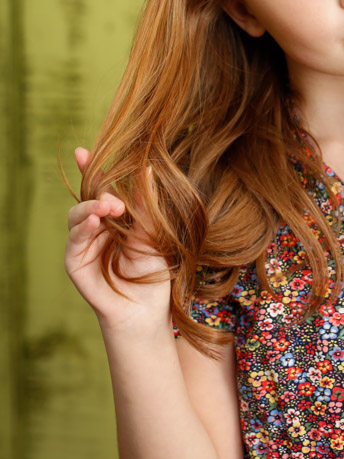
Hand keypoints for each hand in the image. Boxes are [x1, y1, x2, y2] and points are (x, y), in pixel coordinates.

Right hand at [65, 147, 171, 336]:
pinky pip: (74, 240)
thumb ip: (145, 203)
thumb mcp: (153, 230)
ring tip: (109, 209)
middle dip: (99, 195)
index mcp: (113, 217)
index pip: (98, 189)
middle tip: (117, 203)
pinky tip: (94, 221)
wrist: (147, 307)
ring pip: (77, 216)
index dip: (89, 169)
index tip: (83, 152)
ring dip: (91, 209)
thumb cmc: (152, 269)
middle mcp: (95, 228)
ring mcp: (83, 244)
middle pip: (87, 200)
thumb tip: (148, 168)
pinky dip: (83, 228)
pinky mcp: (75, 263)